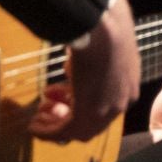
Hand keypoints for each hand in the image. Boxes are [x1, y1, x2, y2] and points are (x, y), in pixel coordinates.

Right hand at [30, 0, 140, 141]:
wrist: (103, 30)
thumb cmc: (102, 29)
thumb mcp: (100, 47)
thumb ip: (91, 59)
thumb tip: (75, 57)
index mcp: (127, 83)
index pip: (104, 103)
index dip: (80, 102)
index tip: (60, 95)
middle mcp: (122, 100)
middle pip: (94, 120)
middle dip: (67, 113)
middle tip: (47, 106)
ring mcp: (108, 109)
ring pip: (81, 128)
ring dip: (57, 123)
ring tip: (40, 113)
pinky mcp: (90, 115)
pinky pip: (67, 132)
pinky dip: (49, 132)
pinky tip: (34, 126)